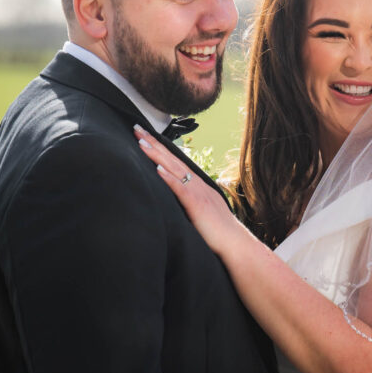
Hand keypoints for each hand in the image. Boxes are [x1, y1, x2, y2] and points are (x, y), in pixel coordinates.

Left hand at [133, 125, 246, 256]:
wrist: (235, 243)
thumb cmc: (217, 232)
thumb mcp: (200, 211)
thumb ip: (189, 201)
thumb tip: (174, 198)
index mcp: (197, 184)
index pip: (175, 161)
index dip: (160, 148)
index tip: (145, 137)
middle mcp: (197, 184)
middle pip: (172, 159)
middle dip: (154, 143)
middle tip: (137, 129)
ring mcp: (198, 192)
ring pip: (174, 169)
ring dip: (157, 155)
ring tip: (142, 142)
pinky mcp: (197, 205)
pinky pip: (181, 188)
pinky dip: (169, 178)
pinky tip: (158, 169)